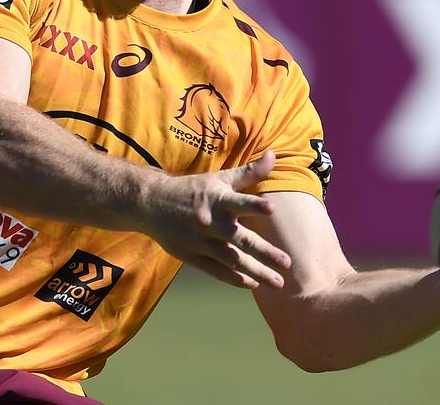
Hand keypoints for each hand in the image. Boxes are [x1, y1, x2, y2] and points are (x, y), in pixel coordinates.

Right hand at [139, 150, 291, 289]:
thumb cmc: (192, 189)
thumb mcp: (219, 178)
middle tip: (287, 262)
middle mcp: (209, 221)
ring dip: (255, 272)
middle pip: (239, 238)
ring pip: (231, 259)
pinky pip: (215, 270)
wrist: (152, 203)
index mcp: (217, 199)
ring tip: (278, 283)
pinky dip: (234, 279)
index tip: (272, 208)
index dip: (254, 205)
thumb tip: (273, 154)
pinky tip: (252, 284)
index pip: (238, 202)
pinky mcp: (191, 256)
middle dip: (264, 252)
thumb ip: (249, 172)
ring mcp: (200, 241)